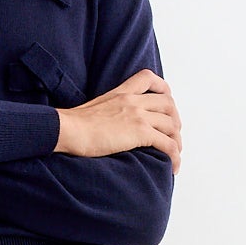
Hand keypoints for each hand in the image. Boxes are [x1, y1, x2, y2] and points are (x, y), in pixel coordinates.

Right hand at [55, 70, 181, 170]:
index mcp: (121, 92)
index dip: (163, 88)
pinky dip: (174, 156)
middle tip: (173, 135)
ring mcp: (138, 115)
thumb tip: (109, 124)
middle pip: (168, 104)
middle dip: (175, 120)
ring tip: (175, 154)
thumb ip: (107, 111)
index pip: (147, 78)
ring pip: (171, 125)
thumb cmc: (73, 126)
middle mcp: (133, 101)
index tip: (167, 99)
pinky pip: (167, 144)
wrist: (68, 130)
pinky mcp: (139, 132)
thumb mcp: (93, 108)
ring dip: (177, 141)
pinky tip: (173, 166)